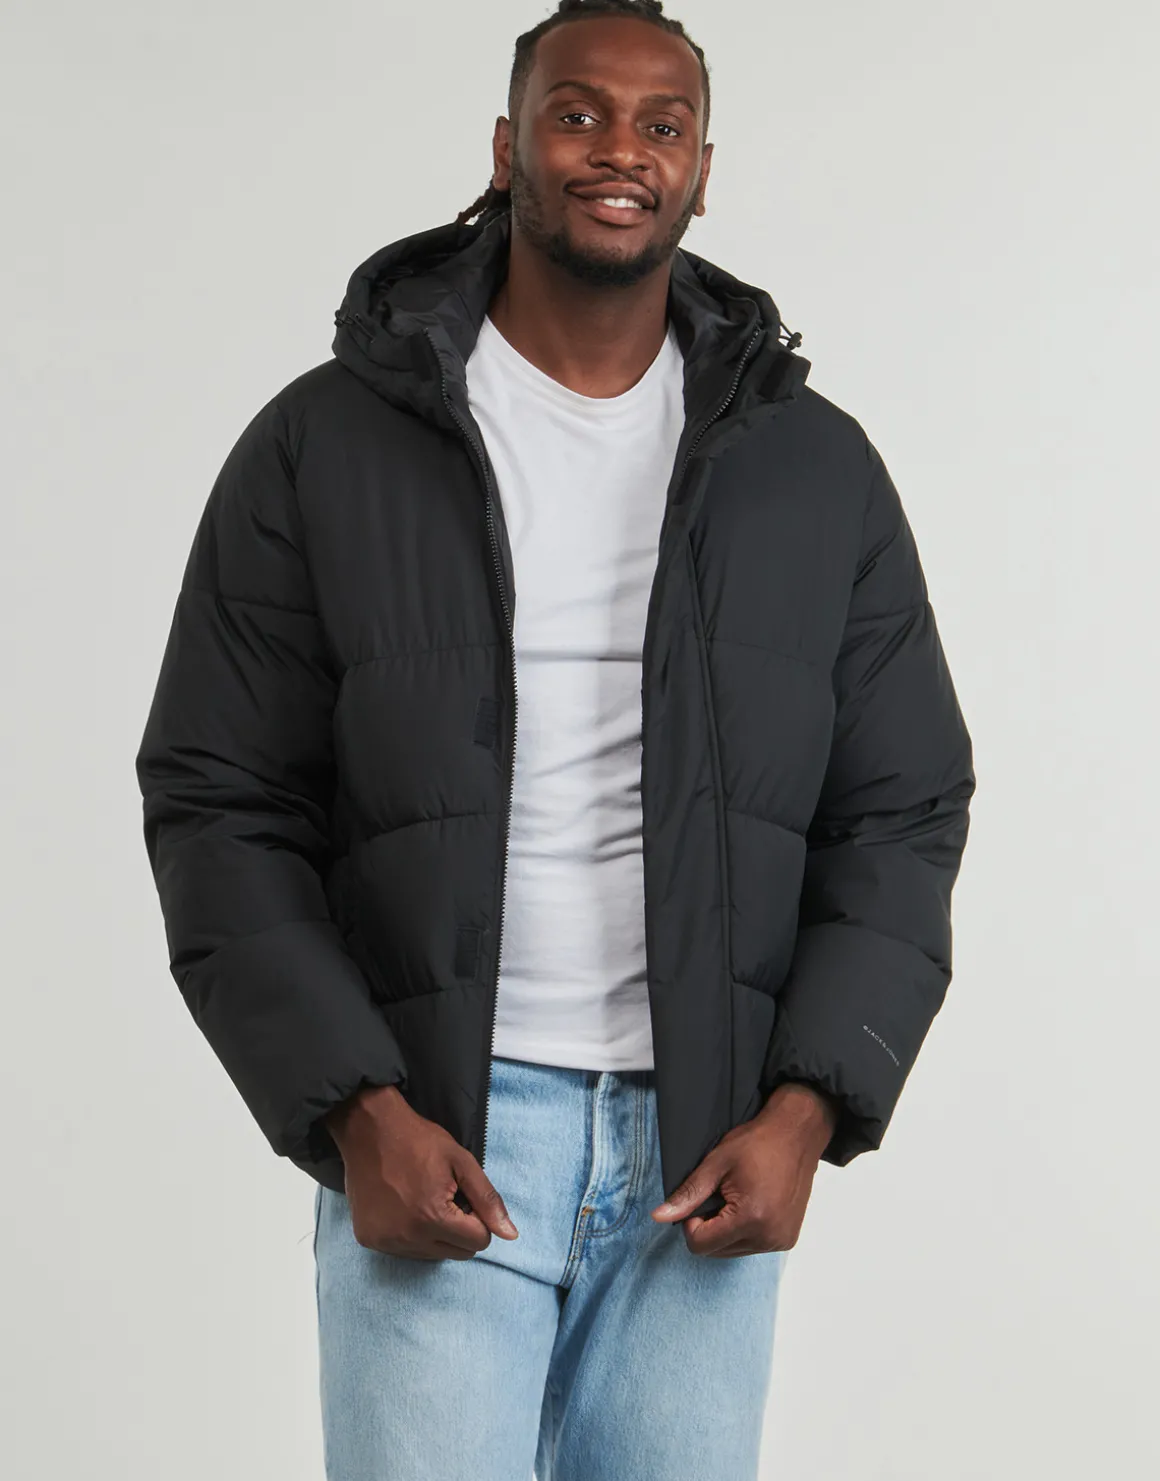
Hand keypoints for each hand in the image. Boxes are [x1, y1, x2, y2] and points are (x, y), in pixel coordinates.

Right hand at [324, 1084, 518, 1260]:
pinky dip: (411, 1235)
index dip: (479, 1219)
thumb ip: (487, 1199)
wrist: (369, 1130)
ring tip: (423, 1200)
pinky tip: (403, 1207)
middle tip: (446, 1197)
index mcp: (433, 1217)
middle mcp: (408, 1237)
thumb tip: (511, 1235)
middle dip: (460, 1230)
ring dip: (435, 1235)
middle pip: (457, 1253)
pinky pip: (404, 1251)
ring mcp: (386, 1242)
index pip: (478, 1242)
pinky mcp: (368, 1240)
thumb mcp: (461, 1161)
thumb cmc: (419, 1141)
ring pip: (432, 1255)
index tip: (464, 1197)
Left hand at [650, 1082, 837, 1257]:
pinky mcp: (787, 1239)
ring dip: (727, 1231)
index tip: (701, 1199)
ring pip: (733, 1251)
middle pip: (716, 1251)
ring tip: (738, 1198)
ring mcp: (781, 1240)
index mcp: (750, 1218)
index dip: (692, 1223)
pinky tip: (752, 1205)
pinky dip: (745, 1231)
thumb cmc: (757, 1143)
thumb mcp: (716, 1164)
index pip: (701, 1245)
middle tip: (720, 1195)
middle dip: (710, 1228)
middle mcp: (768, 1236)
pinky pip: (753, 1246)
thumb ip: (688, 1194)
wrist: (796, 1135)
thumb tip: (659, 1217)